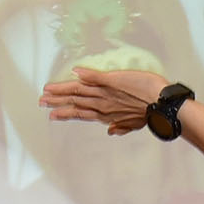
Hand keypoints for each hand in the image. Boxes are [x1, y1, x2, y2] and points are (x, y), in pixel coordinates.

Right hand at [40, 65, 170, 136]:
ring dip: (63, 91)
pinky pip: (98, 78)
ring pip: (80, 91)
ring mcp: (107, 93)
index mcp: (105, 113)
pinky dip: (87, 75)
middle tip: (40, 102)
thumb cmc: (151, 113)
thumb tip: (109, 131)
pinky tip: (75, 72)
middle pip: (75, 101)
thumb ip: (121, 126)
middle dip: (57, 102)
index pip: (80, 112)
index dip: (64, 112)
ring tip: (48, 92)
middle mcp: (103, 104)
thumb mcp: (134, 122)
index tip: (51, 114)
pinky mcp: (115, 82)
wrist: (163, 105)